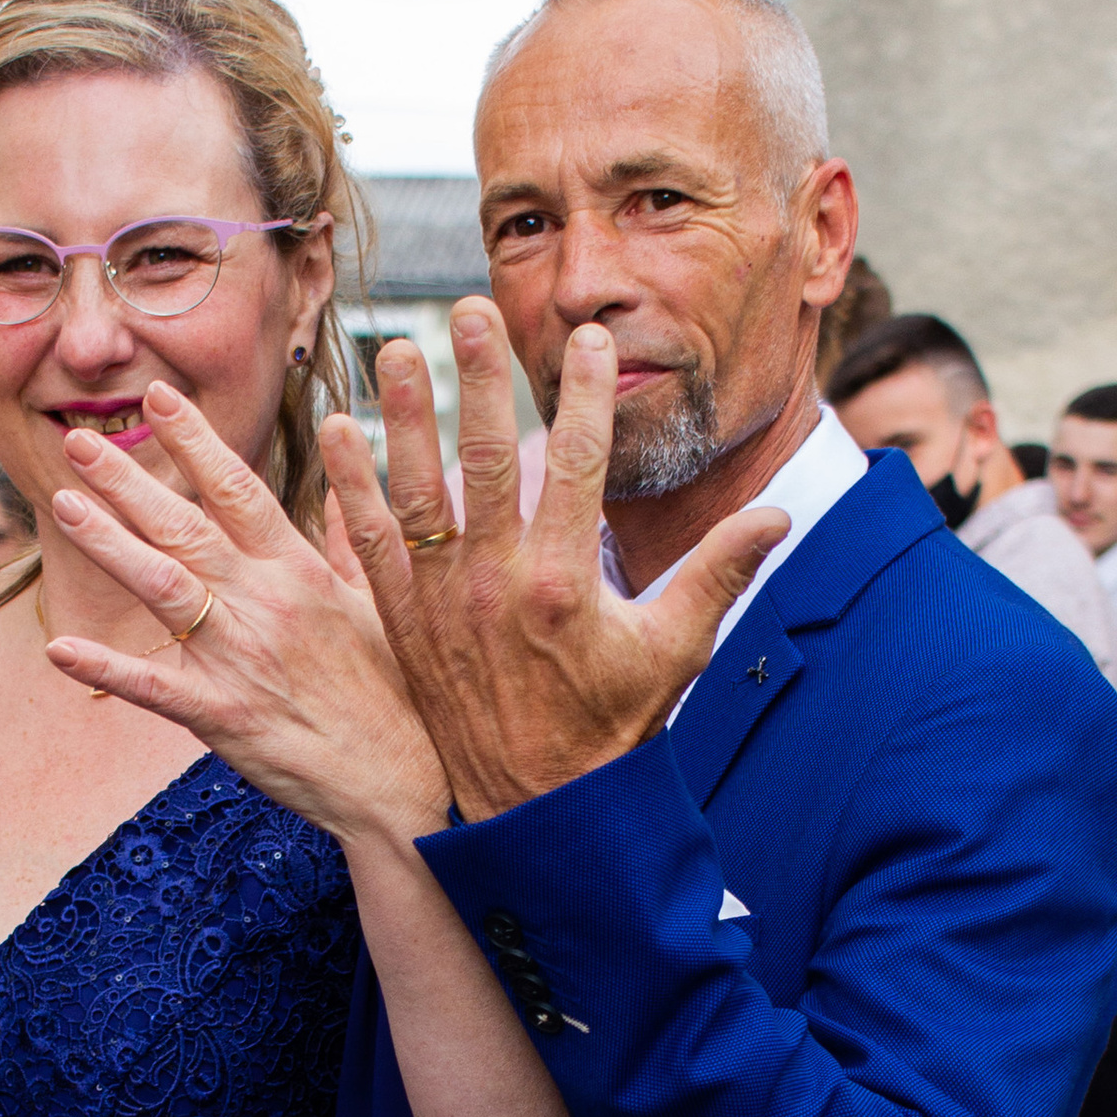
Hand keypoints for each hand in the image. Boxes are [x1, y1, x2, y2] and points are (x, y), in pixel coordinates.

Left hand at [41, 385, 445, 843]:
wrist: (403, 780)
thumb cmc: (396, 693)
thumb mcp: (380, 604)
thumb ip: (348, 541)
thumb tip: (340, 491)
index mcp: (299, 571)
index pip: (238, 489)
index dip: (194, 441)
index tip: (158, 398)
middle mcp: (265, 603)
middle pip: (185, 526)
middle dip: (128, 480)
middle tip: (79, 441)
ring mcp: (241, 658)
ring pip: (163, 587)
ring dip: (110, 544)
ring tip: (64, 505)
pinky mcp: (224, 716)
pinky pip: (154, 688)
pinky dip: (106, 668)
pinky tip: (58, 649)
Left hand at [317, 308, 789, 820]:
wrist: (539, 809)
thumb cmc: (613, 727)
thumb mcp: (675, 651)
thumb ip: (720, 573)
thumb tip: (781, 513)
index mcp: (566, 584)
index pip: (579, 465)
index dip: (586, 397)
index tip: (591, 341)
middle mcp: (497, 585)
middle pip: (487, 459)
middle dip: (480, 377)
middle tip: (471, 308)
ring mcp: (442, 603)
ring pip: (417, 491)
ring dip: (404, 415)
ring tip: (394, 346)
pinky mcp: (405, 623)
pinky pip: (371, 544)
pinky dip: (350, 488)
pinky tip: (336, 431)